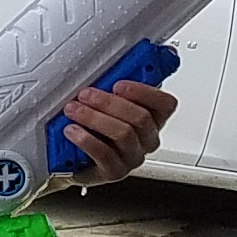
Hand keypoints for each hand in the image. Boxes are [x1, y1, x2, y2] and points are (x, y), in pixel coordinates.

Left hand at [59, 79, 176, 183]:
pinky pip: (105, 154)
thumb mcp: (105, 106)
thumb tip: (107, 65)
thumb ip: (112, 89)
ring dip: (95, 118)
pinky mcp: (115, 171)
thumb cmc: (94, 130)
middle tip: (85, 95)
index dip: (145, 92)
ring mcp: (133, 157)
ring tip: (73, 110)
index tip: (119, 84)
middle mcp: (147, 139)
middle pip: (140, 118)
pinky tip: (71, 131)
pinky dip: (86, 139)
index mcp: (152, 119)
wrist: (73, 161)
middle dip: (110, 103)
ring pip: (123, 134)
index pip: (165, 104)